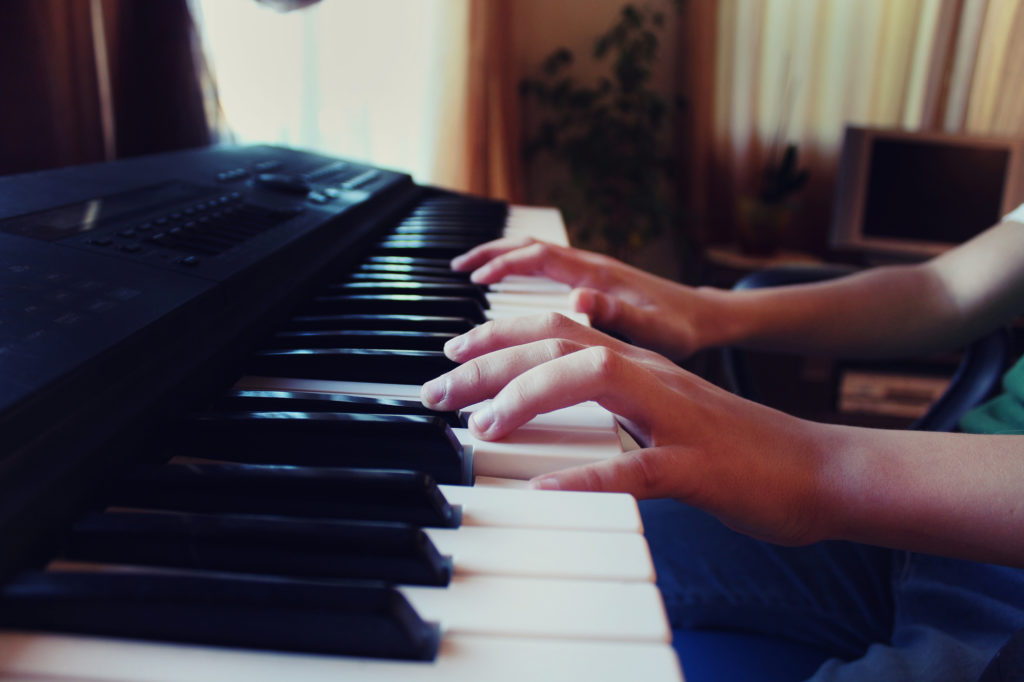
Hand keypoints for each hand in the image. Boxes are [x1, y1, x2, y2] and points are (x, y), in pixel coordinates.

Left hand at [420, 313, 835, 546]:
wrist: (817, 468)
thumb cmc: (732, 446)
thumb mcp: (661, 410)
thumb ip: (609, 398)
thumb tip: (547, 401)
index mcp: (640, 364)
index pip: (559, 328)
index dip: (499, 334)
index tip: (451, 354)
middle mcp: (652, 376)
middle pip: (560, 344)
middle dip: (489, 362)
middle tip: (436, 391)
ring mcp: (677, 417)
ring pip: (594, 378)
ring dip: (530, 397)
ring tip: (483, 427)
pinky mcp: (699, 467)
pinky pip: (638, 468)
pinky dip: (589, 477)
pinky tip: (545, 492)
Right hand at [452, 238, 713, 360]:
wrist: (707, 318)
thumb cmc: (683, 327)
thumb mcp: (656, 329)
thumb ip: (619, 313)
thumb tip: (577, 298)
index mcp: (599, 273)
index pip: (540, 257)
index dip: (503, 264)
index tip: (472, 278)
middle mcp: (591, 265)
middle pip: (530, 248)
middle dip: (490, 254)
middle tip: (455, 269)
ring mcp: (592, 271)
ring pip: (536, 254)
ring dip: (501, 258)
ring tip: (469, 272)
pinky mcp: (595, 281)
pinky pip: (547, 267)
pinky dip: (520, 269)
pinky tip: (509, 286)